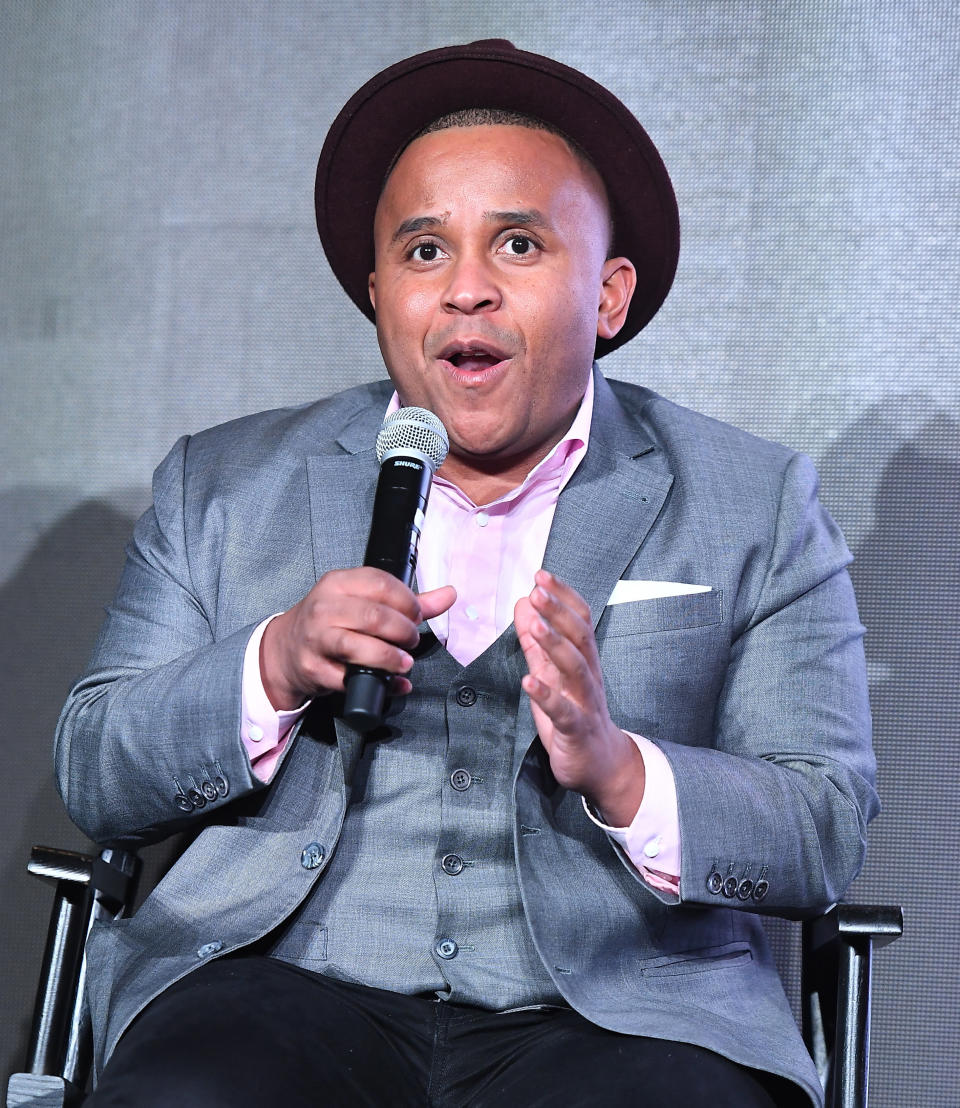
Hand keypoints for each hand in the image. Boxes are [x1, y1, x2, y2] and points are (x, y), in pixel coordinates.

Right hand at [260, 568, 455, 709]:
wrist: (285, 651)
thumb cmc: (330, 623)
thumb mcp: (362, 602)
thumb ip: (407, 601)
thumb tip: (449, 595)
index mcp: (338, 583)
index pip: (381, 584)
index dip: (407, 602)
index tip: (416, 616)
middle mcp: (324, 608)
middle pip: (375, 616)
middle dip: (403, 631)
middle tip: (410, 641)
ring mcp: (316, 639)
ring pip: (359, 646)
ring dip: (390, 658)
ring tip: (403, 662)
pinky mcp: (314, 668)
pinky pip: (350, 679)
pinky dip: (379, 685)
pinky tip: (394, 684)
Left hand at [514, 570, 644, 825]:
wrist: (601, 765)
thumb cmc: (574, 714)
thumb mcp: (552, 673)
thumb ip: (537, 641)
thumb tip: (524, 603)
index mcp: (583, 659)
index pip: (579, 619)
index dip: (562, 596)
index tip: (541, 574)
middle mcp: (588, 676)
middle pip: (579, 637)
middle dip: (559, 612)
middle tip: (537, 589)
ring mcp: (585, 702)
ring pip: (575, 668)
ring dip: (555, 644)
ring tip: (535, 624)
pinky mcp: (576, 730)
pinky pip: (564, 711)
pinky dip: (547, 695)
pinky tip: (529, 681)